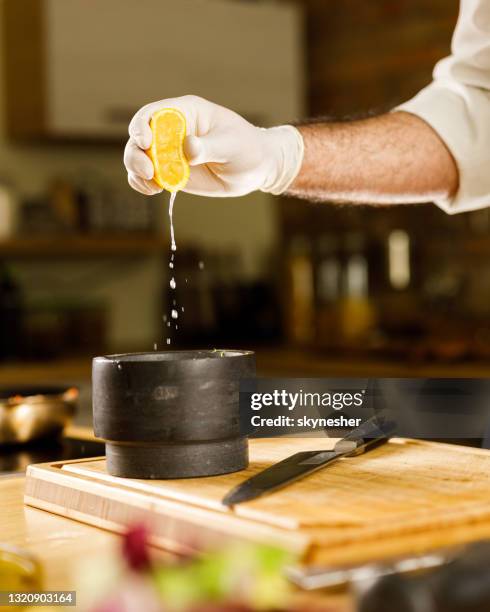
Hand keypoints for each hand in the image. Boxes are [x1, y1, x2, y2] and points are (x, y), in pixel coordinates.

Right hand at [124, 95, 303, 196]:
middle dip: (136, 154)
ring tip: (151, 186)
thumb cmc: (247, 149)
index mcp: (186, 112)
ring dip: (137, 171)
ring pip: (139, 158)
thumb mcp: (232, 145)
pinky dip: (143, 184)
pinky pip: (148, 176)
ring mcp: (169, 152)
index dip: (142, 126)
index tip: (146, 143)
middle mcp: (172, 130)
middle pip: (140, 137)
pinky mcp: (171, 171)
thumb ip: (209, 146)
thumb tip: (188, 148)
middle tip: (148, 172)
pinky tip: (153, 191)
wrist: (256, 168)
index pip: (153, 113)